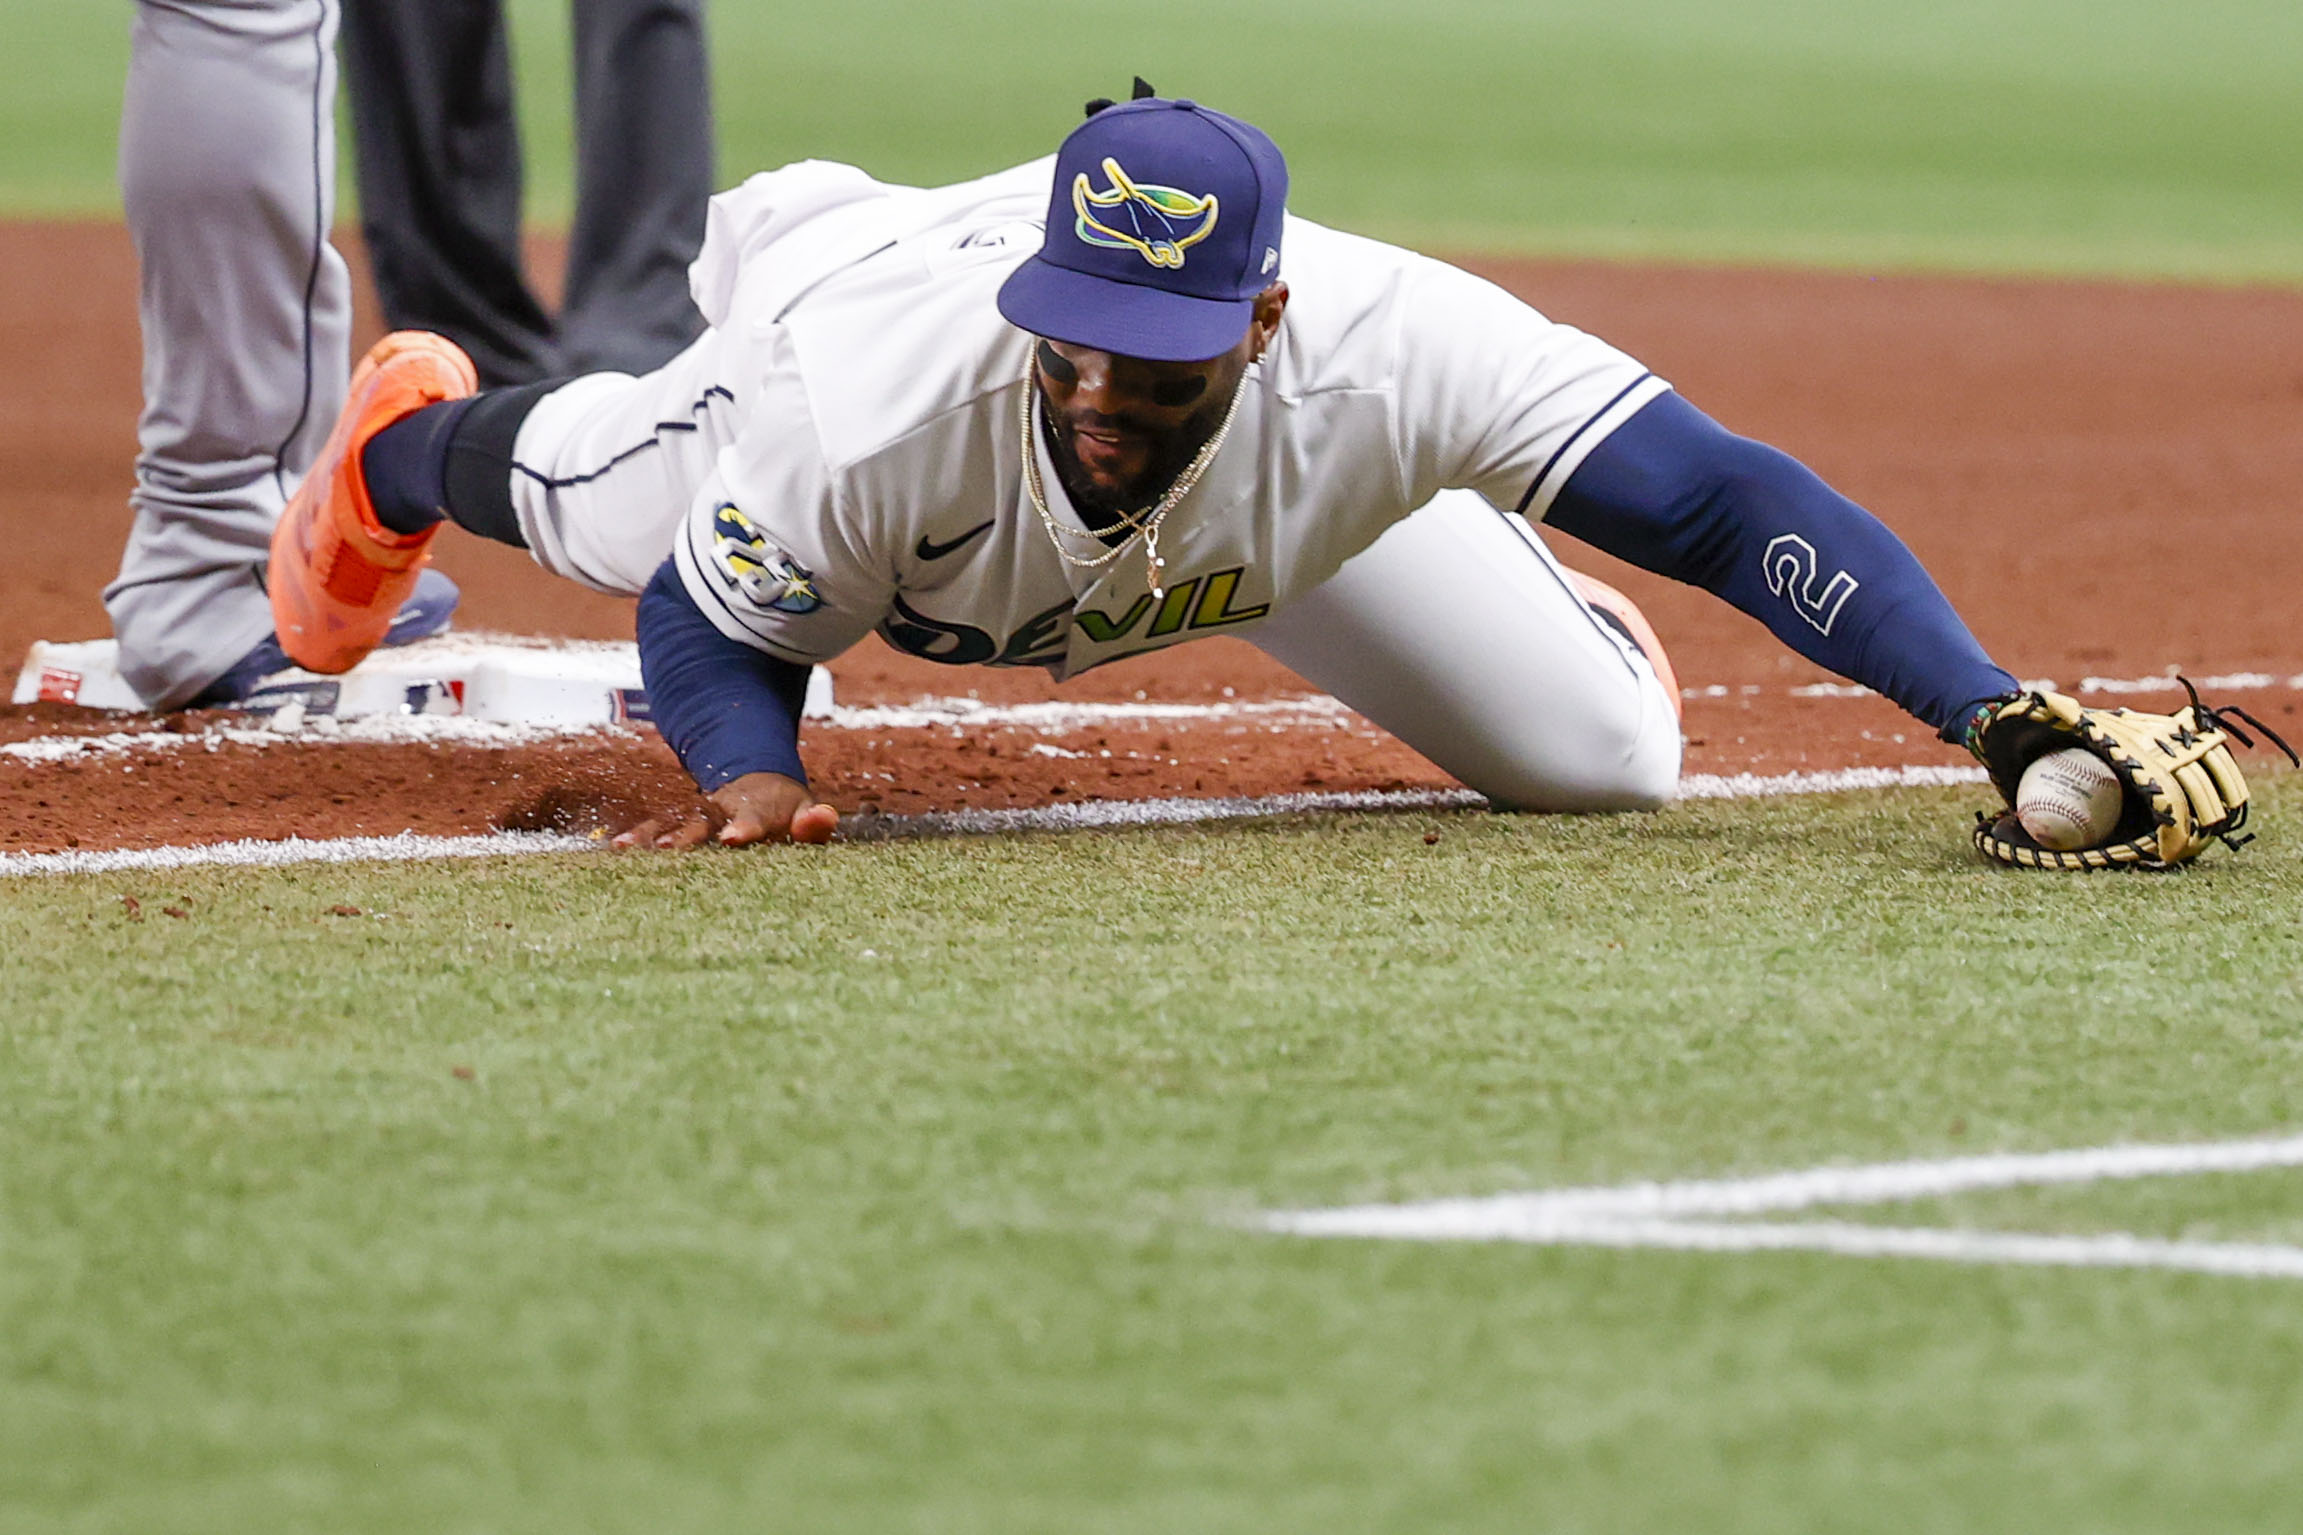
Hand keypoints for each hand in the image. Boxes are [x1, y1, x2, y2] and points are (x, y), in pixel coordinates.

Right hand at [611, 771, 837, 849]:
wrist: (757, 779)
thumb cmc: (784, 810)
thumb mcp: (804, 812)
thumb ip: (813, 821)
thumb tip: (825, 817)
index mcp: (759, 809)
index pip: (753, 818)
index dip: (744, 827)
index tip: (732, 838)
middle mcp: (724, 808)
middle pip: (705, 821)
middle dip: (688, 835)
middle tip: (672, 849)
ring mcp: (700, 814)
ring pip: (675, 822)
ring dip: (656, 835)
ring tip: (630, 849)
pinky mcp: (681, 822)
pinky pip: (658, 828)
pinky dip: (640, 837)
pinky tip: (618, 848)